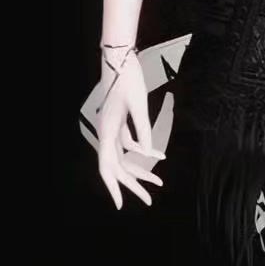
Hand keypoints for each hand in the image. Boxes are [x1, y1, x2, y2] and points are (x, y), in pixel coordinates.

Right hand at [97, 49, 165, 210]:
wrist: (120, 61)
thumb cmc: (129, 80)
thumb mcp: (139, 106)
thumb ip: (143, 131)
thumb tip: (148, 153)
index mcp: (107, 131)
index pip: (106, 166)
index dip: (112, 187)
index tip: (120, 204)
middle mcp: (106, 132)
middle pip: (117, 166)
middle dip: (133, 185)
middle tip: (149, 201)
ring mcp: (112, 128)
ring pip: (124, 157)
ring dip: (140, 170)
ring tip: (158, 183)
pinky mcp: (119, 123)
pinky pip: (129, 144)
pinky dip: (143, 151)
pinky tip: (158, 156)